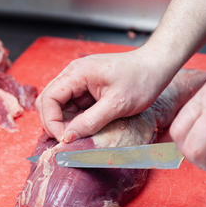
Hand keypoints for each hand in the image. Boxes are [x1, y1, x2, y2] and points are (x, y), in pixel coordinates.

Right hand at [35, 46, 176, 142]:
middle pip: (48, 101)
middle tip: (67, 141)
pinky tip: (86, 128)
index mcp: (77, 73)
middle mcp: (74, 74)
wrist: (156, 66)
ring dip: (64, 122)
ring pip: (59, 105)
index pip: (49, 98)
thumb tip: (68, 137)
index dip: (51, 121)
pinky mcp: (87, 88)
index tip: (64, 139)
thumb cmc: (141, 79)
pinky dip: (75, 119)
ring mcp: (79, 80)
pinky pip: (72, 105)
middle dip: (54, 122)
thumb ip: (90, 121)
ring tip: (79, 135)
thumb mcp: (117, 104)